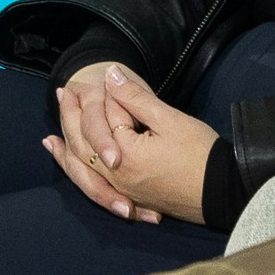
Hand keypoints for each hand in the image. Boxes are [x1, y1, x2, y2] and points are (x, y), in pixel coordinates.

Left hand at [40, 61, 217, 223]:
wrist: (223, 193)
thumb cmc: (201, 154)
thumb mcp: (170, 120)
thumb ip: (135, 98)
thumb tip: (110, 75)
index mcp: (123, 156)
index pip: (105, 120)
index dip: (111, 99)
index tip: (114, 82)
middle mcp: (115, 177)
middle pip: (82, 145)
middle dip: (70, 117)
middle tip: (62, 94)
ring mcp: (122, 191)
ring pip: (83, 170)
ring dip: (66, 152)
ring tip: (51, 139)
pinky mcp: (132, 198)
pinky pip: (95, 187)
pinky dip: (80, 176)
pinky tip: (76, 169)